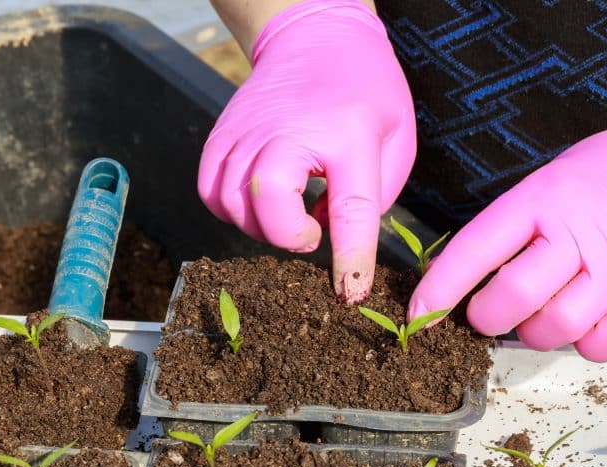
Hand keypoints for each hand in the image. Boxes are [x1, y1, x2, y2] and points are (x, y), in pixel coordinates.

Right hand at [198, 0, 415, 302]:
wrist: (316, 34)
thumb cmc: (366, 91)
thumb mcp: (396, 138)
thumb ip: (374, 197)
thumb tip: (337, 242)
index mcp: (348, 133)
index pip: (349, 208)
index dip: (349, 257)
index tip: (349, 292)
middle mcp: (289, 130)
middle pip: (267, 199)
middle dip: (288, 236)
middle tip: (311, 232)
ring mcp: (247, 130)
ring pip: (232, 202)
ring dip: (260, 227)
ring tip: (288, 215)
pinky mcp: (222, 133)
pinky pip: (210, 190)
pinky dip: (231, 211)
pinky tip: (259, 204)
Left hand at [408, 112, 606, 361]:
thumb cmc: (605, 176)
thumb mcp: (548, 181)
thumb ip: (509, 228)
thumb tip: (456, 278)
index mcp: (542, 200)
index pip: (477, 249)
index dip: (441, 288)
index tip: (419, 312)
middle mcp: (577, 235)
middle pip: (516, 297)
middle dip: (487, 317)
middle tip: (488, 312)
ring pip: (556, 328)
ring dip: (535, 333)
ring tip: (541, 313)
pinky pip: (604, 345)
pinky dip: (585, 344)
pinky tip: (584, 323)